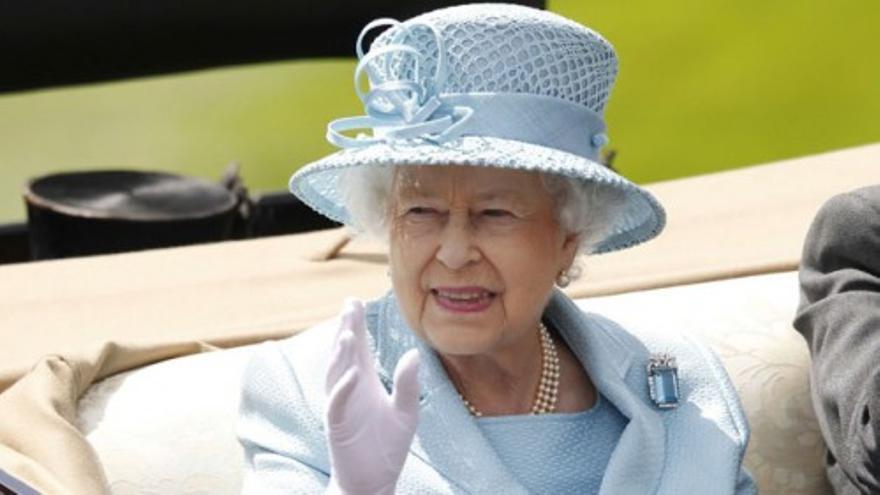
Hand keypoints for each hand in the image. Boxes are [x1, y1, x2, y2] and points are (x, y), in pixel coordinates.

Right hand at [324, 299, 420, 494]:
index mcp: (365, 382)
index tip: (354, 300)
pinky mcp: (338, 427)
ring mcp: (341, 407)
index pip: (360, 349)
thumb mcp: (406, 412)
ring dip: (342, 355)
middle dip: (346, 330)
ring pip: (336, 375)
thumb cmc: (388, 446)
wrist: (372, 482)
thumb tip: (413, 352)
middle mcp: (350, 390)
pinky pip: (337, 405)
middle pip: (345, 355)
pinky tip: (352, 375)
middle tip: (348, 305)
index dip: (357, 325)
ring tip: (349, 334)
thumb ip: (409, 383)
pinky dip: (343, 389)